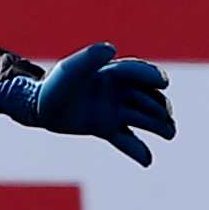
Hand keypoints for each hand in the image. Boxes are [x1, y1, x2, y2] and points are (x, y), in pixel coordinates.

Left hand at [0, 43, 174, 166]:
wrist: (38, 106)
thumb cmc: (55, 84)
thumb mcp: (70, 70)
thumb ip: (89, 58)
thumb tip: (112, 48)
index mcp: (111, 72)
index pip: (137, 73)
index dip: (151, 76)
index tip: (163, 83)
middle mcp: (117, 91)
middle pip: (146, 98)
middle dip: (159, 106)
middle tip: (166, 116)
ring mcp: (113, 111)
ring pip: (142, 118)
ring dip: (158, 125)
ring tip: (170, 133)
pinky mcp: (106, 128)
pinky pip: (126, 140)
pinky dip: (138, 150)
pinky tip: (148, 161)